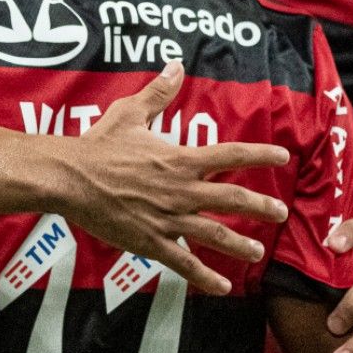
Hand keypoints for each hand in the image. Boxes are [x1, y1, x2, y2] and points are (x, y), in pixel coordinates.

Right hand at [60, 62, 289, 296]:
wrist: (70, 178)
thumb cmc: (99, 145)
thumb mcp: (130, 113)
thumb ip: (158, 93)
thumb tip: (176, 65)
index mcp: (179, 160)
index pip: (229, 154)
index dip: (259, 154)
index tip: (283, 156)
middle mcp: (180, 190)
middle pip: (232, 198)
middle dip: (261, 206)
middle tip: (281, 213)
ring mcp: (167, 219)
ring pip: (213, 234)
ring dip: (239, 244)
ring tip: (257, 252)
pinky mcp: (150, 242)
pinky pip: (183, 263)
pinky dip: (204, 277)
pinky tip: (222, 287)